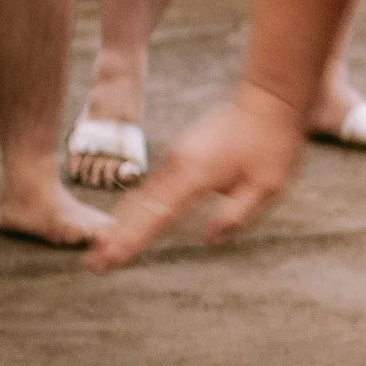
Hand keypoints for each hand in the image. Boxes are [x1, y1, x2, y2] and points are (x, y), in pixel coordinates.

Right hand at [84, 87, 304, 271]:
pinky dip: (135, 206)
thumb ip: (237, 214)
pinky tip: (125, 220)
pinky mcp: (182, 152)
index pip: (158, 215)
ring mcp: (178, 156)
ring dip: (121, 222)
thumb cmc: (272, 144)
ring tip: (101, 248)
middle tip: (93, 264)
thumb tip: (210, 240)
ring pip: (142, 195)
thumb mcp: (267, 185)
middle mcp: (179, 165)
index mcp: (197, 174)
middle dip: (115, 237)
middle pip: (140, 207)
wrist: (269, 100)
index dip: (133, 239)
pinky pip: (152, 185)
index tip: (111, 258)